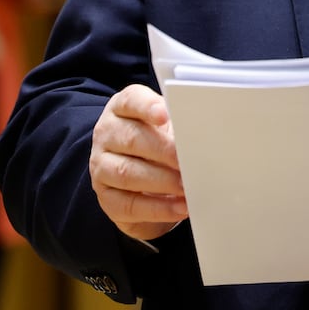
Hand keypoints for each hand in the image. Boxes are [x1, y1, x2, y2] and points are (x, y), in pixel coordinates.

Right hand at [89, 84, 188, 240]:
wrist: (143, 177)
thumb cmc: (161, 142)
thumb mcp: (171, 126)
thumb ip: (182, 124)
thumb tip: (206, 133)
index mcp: (123, 108)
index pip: (131, 101)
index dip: (147, 107)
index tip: (165, 115)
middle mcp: (107, 134)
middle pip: (131, 139)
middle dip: (164, 151)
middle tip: (188, 161)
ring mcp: (101, 166)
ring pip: (126, 173)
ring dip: (162, 182)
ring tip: (187, 187)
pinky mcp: (106, 198)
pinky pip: (129, 204)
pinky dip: (157, 208)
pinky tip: (179, 208)